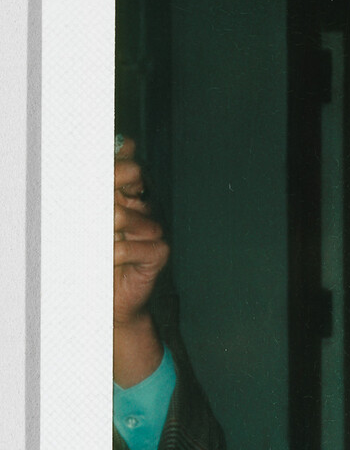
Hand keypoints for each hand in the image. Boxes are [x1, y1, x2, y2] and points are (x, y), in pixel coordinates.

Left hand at [113, 139, 167, 385]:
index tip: (106, 179)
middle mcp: (143, 209)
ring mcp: (153, 230)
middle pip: (131, 183)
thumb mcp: (92, 222)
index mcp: (127, 196)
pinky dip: (118, 254)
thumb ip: (101, 189)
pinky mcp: (159, 253)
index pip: (130, 167)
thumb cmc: (97, 260)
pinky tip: (111, 261)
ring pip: (128, 217)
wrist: (110, 299)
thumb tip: (117, 149)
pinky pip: (136, 246)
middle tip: (99, 217)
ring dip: (108, 233)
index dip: (118, 167)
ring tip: (102, 246)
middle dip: (109, 197)